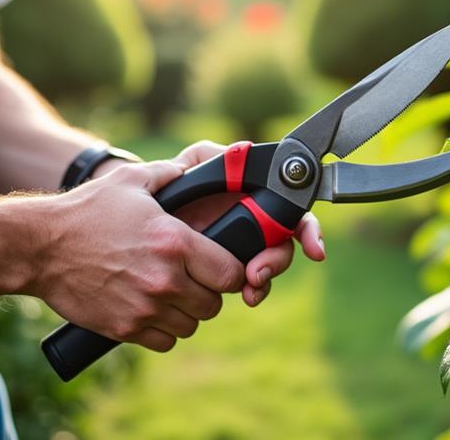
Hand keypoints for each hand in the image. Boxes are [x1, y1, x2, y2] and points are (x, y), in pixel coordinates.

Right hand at [31, 161, 244, 351]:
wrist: (40, 247)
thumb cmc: (86, 210)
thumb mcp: (130, 180)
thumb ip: (168, 173)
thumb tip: (191, 169)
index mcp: (175, 242)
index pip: (231, 273)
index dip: (230, 271)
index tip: (220, 267)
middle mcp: (165, 279)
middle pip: (213, 304)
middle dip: (207, 292)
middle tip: (191, 279)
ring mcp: (145, 307)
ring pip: (190, 326)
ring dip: (185, 313)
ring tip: (169, 294)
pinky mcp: (125, 328)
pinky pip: (165, 341)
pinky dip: (163, 330)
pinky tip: (151, 310)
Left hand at [169, 141, 325, 307]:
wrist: (136, 226)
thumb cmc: (164, 190)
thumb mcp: (186, 166)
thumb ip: (211, 156)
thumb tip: (241, 153)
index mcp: (250, 198)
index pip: (289, 211)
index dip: (307, 230)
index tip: (313, 249)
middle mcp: (251, 224)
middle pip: (283, 244)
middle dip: (278, 261)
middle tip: (258, 273)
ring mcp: (238, 252)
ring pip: (268, 268)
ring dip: (265, 279)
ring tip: (250, 288)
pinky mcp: (221, 274)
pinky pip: (245, 286)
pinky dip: (252, 291)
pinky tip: (246, 295)